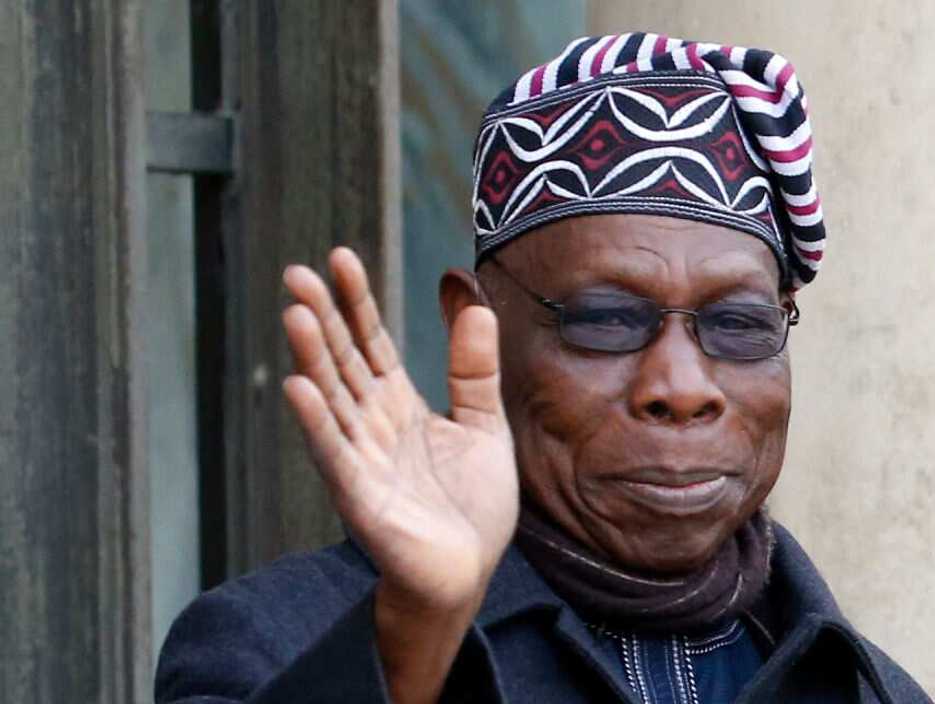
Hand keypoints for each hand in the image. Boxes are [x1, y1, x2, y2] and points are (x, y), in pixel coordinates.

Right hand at [281, 247, 518, 613]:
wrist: (468, 574)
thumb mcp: (482, 423)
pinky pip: (335, 455)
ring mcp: (362, 459)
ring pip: (331, 400)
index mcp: (398, 405)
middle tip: (297, 273)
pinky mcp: (361, 498)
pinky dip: (316, 423)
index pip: (371, 343)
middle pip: (342, 362)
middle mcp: (372, 426)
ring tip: (295, 314)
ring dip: (312, 358)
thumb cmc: (470, 506)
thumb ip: (474, 368)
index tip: (340, 257)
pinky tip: (296, 388)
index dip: (356, 302)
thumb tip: (476, 303)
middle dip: (322, 318)